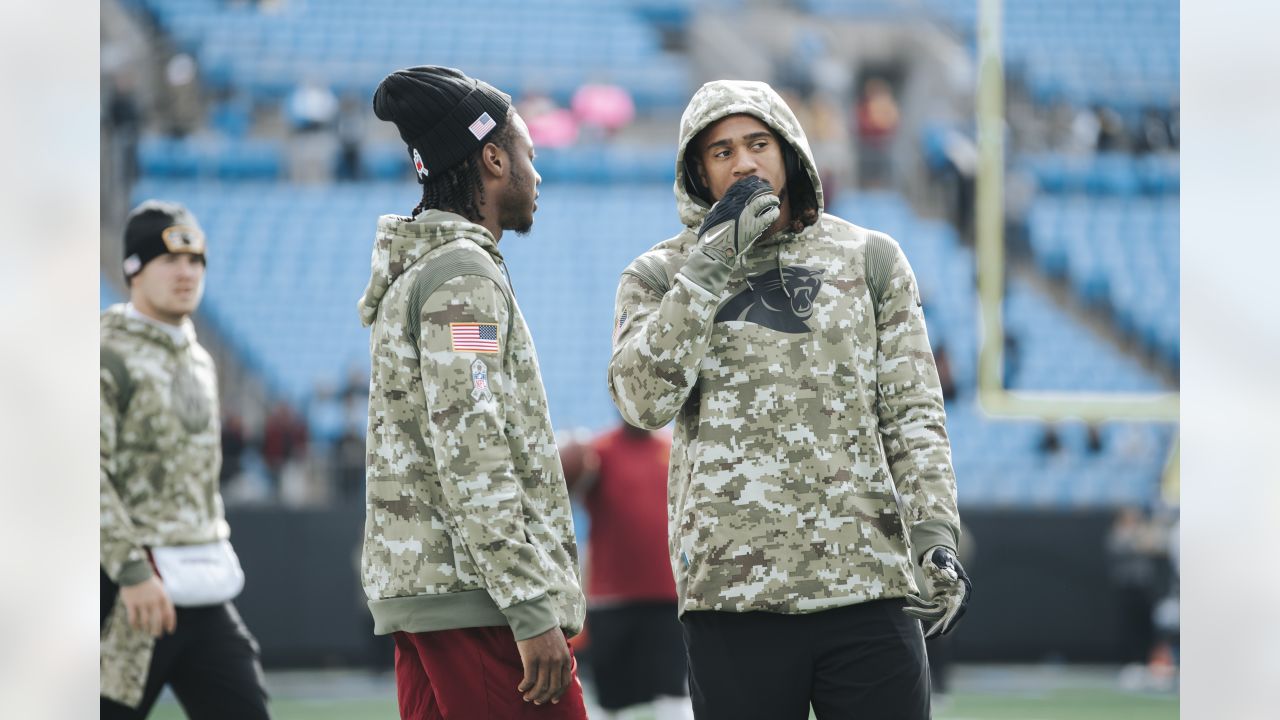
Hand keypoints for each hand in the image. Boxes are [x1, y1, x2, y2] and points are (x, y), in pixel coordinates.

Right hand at [119, 575, 176, 637]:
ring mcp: (142, 602)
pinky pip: (133, 618)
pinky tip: (137, 628)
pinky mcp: (131, 603)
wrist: (135, 571)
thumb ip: (163, 600)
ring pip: (146, 621)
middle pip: (158, 620)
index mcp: (163, 597)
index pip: (169, 614)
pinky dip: (135, 625)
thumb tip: (166, 615)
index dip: (170, 624)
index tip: (170, 631)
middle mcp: (154, 601)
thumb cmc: (149, 581)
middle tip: (157, 635)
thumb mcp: (160, 588)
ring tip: (147, 632)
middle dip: (158, 630)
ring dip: (147, 629)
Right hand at [515, 625, 572, 704]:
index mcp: (564, 657)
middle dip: (545, 698)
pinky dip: (525, 686)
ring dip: (533, 695)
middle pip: (553, 687)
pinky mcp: (531, 659)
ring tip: (527, 697)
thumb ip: (560, 657)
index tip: (553, 700)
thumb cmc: (544, 629)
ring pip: (540, 686)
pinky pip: (529, 679)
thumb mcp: (559, 643)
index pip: (565, 682)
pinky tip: (521, 687)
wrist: (534, 617)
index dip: (558, 694)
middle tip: (537, 701)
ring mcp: (544, 660)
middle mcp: (556, 661)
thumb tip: (556, 672)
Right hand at [680, 175, 780, 293]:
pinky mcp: (754, 227)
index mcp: (726, 204)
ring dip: (770, 200)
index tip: (754, 182)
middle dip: (762, 189)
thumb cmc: (711, 237)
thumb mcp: (711, 218)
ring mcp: (746, 216)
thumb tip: (721, 204)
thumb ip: (718, 209)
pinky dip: (772, 213)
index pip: (740, 189)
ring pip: (763, 202)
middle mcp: (737, 207)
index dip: (749, 185)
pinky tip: (775, 211)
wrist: (715, 251)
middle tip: (768, 189)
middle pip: (754, 193)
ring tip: (774, 200)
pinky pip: (768, 216)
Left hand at [903, 546, 971, 637]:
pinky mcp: (938, 600)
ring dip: (921, 613)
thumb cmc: (941, 554)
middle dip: (938, 626)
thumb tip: (950, 577)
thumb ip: (946, 566)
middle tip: (928, 637)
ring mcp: (947, 600)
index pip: (958, 607)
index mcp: (962, 588)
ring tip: (906, 610)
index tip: (944, 631)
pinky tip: (908, 598)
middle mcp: (957, 597)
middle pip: (948, 616)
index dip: (952, 620)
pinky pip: (928, 607)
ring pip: (936, 614)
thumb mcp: (943, 558)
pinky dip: (918, 605)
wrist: (935, 553)